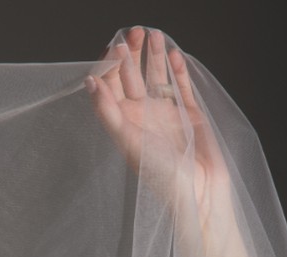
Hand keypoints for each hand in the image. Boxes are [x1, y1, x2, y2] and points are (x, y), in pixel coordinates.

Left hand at [86, 26, 229, 221]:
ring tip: (154, 35)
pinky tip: (174, 53)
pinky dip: (177, 70)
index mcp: (125, 123)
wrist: (197, 191)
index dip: (111, 65)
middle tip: (134, 33)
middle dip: (132, 54)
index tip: (113, 47)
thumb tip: (89, 81)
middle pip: (133, 76)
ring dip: (154, 56)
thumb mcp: (128, 140)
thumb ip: (108, 111)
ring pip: (157, 76)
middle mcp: (143, 115)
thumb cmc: (160, 172)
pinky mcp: (189, 113)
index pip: (112, 87)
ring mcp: (166, 113)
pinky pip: (181, 85)